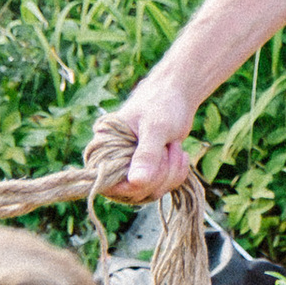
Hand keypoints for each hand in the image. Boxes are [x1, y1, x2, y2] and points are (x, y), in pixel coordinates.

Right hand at [105, 66, 196, 199]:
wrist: (178, 93)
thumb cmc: (162, 103)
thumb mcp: (156, 128)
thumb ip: (146, 155)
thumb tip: (136, 183)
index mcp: (105, 148)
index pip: (107, 183)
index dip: (131, 183)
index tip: (154, 165)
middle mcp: (115, 163)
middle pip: (134, 191)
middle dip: (159, 173)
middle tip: (169, 146)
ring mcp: (133, 169)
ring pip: (150, 192)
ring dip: (170, 173)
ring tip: (174, 146)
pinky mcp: (149, 172)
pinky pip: (162, 187)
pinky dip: (176, 174)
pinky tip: (180, 153)